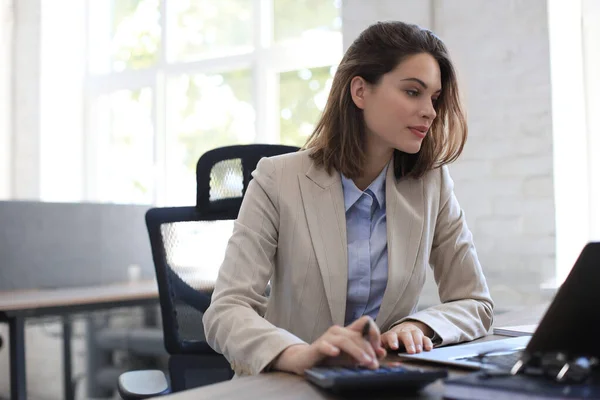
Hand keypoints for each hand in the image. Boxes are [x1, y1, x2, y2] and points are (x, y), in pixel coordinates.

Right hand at [272, 316, 386, 374]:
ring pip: (345, 340)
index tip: (378, 350)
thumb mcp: (351, 357)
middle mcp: (339, 331)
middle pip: (357, 335)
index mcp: (348, 331)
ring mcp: (328, 337)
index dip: (374, 333)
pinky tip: (335, 353)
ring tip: (366, 362)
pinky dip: (331, 348)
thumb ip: (365, 354)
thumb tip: (382, 352)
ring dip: (357, 352)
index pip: (365, 321)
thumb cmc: (329, 358)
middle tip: (374, 364)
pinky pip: (325, 345)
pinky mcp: (318, 345)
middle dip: (369, 349)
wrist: (306, 361)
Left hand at [381, 321, 433, 353]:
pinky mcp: (421, 336)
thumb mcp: (383, 345)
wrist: (400, 332)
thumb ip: (381, 351)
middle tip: (411, 352)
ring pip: (415, 334)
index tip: (394, 347)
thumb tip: (382, 357)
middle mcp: (402, 332)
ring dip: (418, 342)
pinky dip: (427, 343)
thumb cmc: (389, 343)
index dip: (392, 340)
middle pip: (405, 335)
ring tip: (419, 351)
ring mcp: (412, 333)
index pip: (391, 335)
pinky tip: (429, 348)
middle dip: (408, 343)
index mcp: (391, 335)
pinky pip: (425, 338)